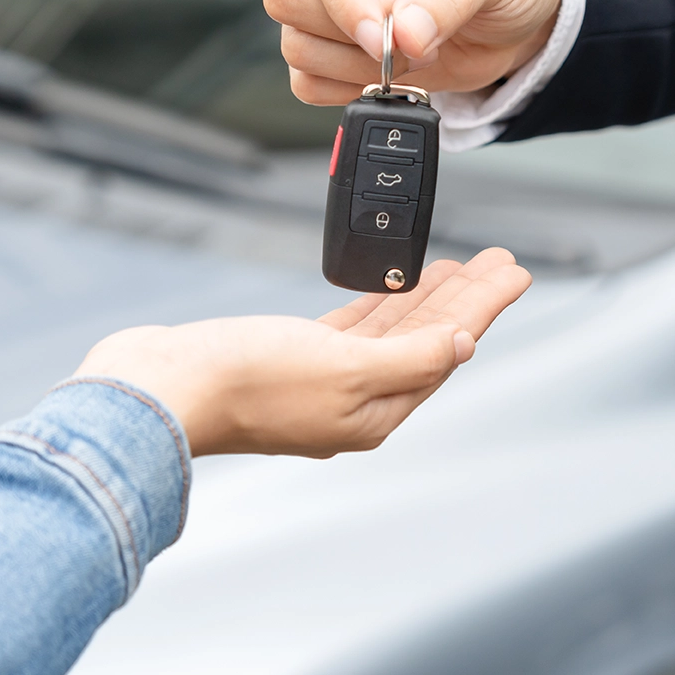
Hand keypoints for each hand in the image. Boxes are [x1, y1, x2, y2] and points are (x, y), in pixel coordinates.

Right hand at [74, 248, 531, 457]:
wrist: (160, 387)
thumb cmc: (248, 379)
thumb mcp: (345, 368)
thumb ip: (409, 357)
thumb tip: (463, 346)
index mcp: (375, 414)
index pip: (445, 351)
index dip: (483, 308)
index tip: (514, 272)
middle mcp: (355, 402)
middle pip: (427, 340)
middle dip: (466, 299)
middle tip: (501, 260)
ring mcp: (322, 381)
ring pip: (392, 331)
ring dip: (428, 297)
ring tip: (462, 266)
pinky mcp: (290, 358)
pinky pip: (354, 328)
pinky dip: (380, 305)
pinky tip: (396, 288)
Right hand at [263, 0, 563, 104]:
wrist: (517, 10)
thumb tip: (404, 35)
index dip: (345, 2)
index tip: (386, 38)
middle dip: (351, 34)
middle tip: (412, 39)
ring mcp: (327, 0)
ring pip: (295, 44)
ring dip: (357, 65)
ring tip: (415, 52)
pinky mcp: (331, 46)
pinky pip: (307, 80)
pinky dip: (349, 88)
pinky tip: (393, 74)